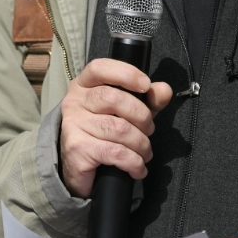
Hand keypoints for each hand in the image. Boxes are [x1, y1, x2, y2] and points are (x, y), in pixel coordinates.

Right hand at [58, 58, 172, 198]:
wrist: (78, 168)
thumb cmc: (103, 134)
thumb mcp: (127, 112)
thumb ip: (147, 99)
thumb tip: (164, 90)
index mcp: (84, 85)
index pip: (100, 68)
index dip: (126, 74)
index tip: (146, 85)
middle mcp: (74, 102)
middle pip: (114, 98)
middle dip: (141, 116)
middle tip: (149, 130)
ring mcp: (73, 125)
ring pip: (119, 129)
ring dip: (141, 144)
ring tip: (145, 153)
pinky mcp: (76, 148)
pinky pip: (115, 152)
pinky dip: (133, 162)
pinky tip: (137, 169)